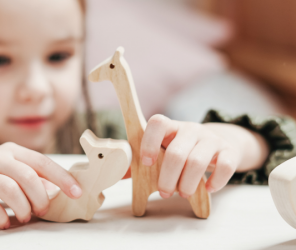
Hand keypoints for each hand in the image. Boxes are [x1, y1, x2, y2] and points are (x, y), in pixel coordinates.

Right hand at [0, 143, 81, 228]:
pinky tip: (6, 221)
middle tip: (43, 210)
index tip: (76, 192)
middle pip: (28, 176)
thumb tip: (58, 190)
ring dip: (23, 208)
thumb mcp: (10, 168)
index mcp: (12, 151)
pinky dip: (2, 217)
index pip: (42, 162)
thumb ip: (32, 176)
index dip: (62, 178)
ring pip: (10, 190)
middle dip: (41, 197)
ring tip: (25, 216)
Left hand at [140, 115, 267, 198]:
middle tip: (164, 193)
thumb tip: (121, 174)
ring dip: (188, 184)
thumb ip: (142, 161)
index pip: (158, 123)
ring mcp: (211, 138)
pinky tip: (208, 188)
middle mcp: (190, 129)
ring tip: (183, 193)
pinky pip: (225, 166)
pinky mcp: (229, 151)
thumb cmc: (182, 150)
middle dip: (168, 178)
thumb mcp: (163, 150)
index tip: (146, 163)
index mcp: (170, 127)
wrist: (217, 143)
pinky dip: (215, 182)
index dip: (149, 143)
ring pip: (198, 162)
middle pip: (177, 153)